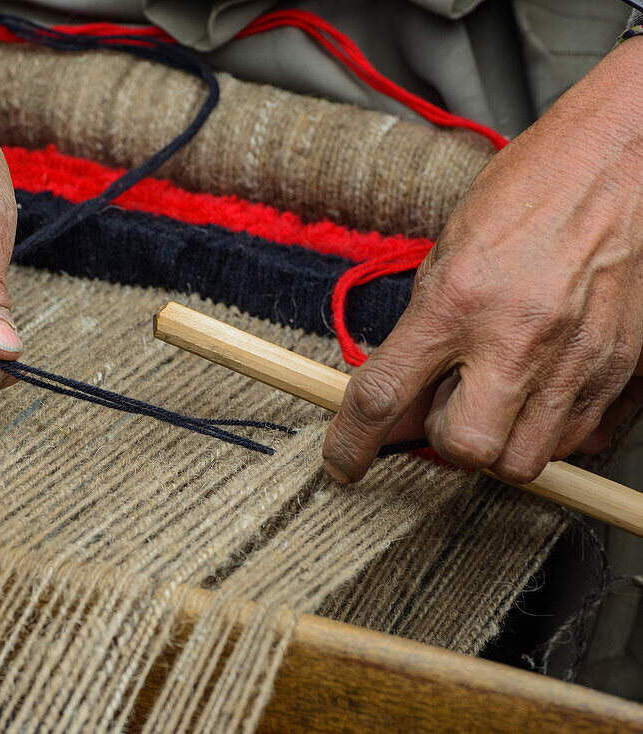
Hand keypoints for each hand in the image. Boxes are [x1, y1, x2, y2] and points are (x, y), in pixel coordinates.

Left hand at [323, 38, 642, 484]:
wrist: (620, 156)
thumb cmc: (529, 192)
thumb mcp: (449, 252)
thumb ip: (421, 332)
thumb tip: (393, 400)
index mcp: (457, 300)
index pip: (384, 395)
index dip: (352, 442)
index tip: (343, 464)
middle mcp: (518, 336)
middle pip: (468, 449)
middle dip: (450, 441)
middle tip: (451, 406)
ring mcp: (579, 356)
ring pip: (528, 459)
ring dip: (502, 439)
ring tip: (503, 393)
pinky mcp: (626, 365)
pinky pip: (583, 438)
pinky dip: (554, 429)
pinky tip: (546, 388)